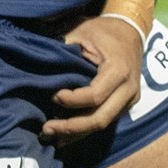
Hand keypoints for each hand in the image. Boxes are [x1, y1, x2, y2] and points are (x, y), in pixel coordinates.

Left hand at [40, 14, 144, 144]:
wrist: (130, 31)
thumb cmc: (102, 31)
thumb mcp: (82, 31)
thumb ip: (63, 47)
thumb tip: (36, 61)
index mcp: (119, 70)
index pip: (94, 96)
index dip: (71, 100)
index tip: (53, 95)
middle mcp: (128, 89)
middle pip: (100, 119)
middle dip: (71, 127)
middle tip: (46, 129)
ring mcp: (129, 100)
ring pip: (102, 125)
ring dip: (75, 133)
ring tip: (51, 136)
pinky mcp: (124, 106)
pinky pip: (104, 121)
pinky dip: (84, 130)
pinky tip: (64, 136)